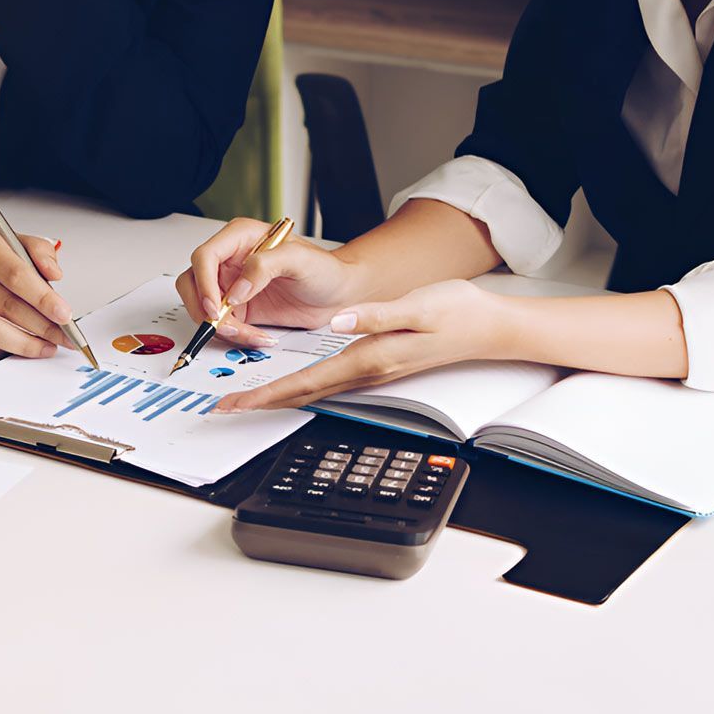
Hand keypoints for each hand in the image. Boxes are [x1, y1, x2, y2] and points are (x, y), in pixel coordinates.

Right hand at [0, 215, 74, 357]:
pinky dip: (2, 349)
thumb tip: (54, 274)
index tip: (64, 314)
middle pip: (6, 305)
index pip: (15, 275)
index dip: (43, 298)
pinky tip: (20, 347)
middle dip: (42, 326)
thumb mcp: (11, 238)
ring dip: (24, 343)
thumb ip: (39, 251)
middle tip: (64, 336)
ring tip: (46, 346)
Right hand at [175, 217, 361, 346]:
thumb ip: (265, 265)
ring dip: (219, 325)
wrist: (338, 295)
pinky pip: (221, 324)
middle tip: (224, 323)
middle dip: (203, 308)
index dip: (204, 282)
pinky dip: (234, 335)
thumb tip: (236, 289)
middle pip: (192, 282)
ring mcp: (231, 286)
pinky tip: (257, 336)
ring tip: (247, 333)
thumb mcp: (300, 260)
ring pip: (201, 306)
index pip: (205, 256)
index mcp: (240, 238)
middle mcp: (230, 260)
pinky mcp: (237, 309)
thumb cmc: (324, 270)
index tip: (216, 305)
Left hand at [214, 280, 514, 411]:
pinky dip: (301, 387)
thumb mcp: (416, 306)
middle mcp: (365, 373)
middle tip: (225, 407)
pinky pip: (328, 383)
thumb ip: (374, 315)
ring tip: (247, 400)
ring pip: (314, 392)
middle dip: (262, 403)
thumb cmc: (456, 312)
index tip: (237, 402)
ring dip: (279, 397)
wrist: (487, 326)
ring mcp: (371, 374)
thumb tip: (337, 322)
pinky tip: (290, 386)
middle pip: (303, 394)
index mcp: (367, 358)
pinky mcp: (376, 366)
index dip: (267, 394)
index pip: (305, 382)